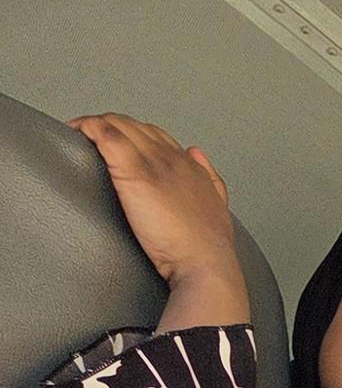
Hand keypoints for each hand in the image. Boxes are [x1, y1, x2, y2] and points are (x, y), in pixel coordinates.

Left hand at [71, 113, 247, 323]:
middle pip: (134, 126)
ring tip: (77, 135)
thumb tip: (196, 152)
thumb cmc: (207, 247)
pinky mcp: (133, 172)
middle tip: (88, 141)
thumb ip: (209, 178)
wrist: (205, 262)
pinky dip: (88, 128)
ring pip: (118, 124)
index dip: (133, 135)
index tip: (117, 147)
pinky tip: (77, 133)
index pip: (156, 136)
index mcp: (188, 166)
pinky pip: (105, 134)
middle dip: (110, 127)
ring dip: (94, 125)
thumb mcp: (218, 206)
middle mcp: (171, 157)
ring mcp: (153, 162)